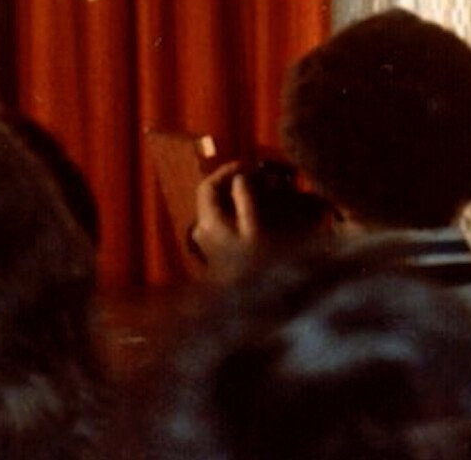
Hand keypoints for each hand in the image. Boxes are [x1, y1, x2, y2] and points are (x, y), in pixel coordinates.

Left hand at [188, 160, 258, 283]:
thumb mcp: (255, 229)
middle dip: (237, 184)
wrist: (250, 305)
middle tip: (261, 179)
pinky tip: (262, 214)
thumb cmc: (256, 266)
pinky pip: (228, 223)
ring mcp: (211, 243)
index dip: (226, 171)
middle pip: (215, 198)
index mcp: (208, 223)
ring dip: (242, 198)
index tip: (247, 165)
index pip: (208, 187)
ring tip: (265, 195)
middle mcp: (205, 232)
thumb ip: (245, 200)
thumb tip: (241, 178)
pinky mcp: (220, 252)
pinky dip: (243, 213)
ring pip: (222, 210)